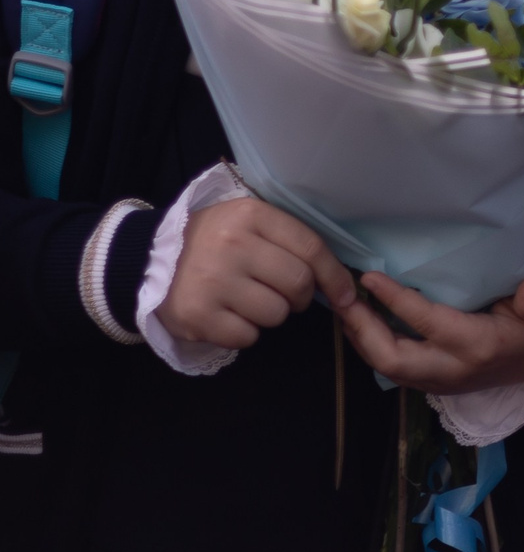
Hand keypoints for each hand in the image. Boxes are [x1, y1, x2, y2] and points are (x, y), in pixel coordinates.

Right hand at [155, 195, 357, 349]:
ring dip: (271, 314)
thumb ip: (287, 239)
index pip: (311, 248)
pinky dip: (245, 332)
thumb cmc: (213, 239)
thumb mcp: (247, 221)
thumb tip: (338, 279)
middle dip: (300, 297)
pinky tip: (229, 314)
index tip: (346, 294)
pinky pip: (247, 337)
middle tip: (285, 294)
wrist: (149, 259)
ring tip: (250, 300)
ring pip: (276, 314)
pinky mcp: (198, 316)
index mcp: (251, 215)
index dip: (335, 276)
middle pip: (298, 284)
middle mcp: (234, 245)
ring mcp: (214, 282)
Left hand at [338, 269, 523, 394]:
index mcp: (477, 346)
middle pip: (392, 359)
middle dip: (362, 329)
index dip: (395, 300)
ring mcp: (438, 381)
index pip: (427, 323)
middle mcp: (451, 370)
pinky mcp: (431, 382)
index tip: (369, 276)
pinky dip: (371, 346)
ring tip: (344, 305)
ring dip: (361, 339)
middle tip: (342, 297)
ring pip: (386, 368)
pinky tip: (361, 321)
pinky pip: (391, 368)